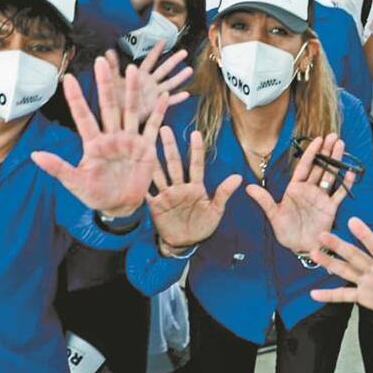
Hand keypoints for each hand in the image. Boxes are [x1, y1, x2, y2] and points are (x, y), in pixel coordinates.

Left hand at [31, 57, 167, 215]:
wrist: (120, 206)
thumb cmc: (95, 195)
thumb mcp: (75, 183)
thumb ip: (58, 168)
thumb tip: (34, 154)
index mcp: (93, 143)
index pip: (83, 116)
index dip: (76, 98)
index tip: (67, 79)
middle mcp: (111, 136)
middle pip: (108, 106)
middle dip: (104, 84)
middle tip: (101, 62)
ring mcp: (129, 140)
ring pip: (130, 110)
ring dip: (131, 91)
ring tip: (133, 70)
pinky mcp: (145, 147)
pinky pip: (152, 126)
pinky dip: (159, 112)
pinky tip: (163, 96)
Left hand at [104, 46, 191, 122]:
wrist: (116, 116)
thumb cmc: (114, 98)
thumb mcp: (113, 80)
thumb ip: (112, 67)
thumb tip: (107, 52)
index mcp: (140, 75)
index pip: (150, 60)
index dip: (156, 50)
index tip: (163, 40)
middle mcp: (150, 83)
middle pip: (164, 69)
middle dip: (174, 60)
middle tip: (184, 52)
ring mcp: (155, 94)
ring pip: (170, 83)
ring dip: (180, 77)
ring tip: (190, 70)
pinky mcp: (157, 105)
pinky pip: (169, 101)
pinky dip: (177, 98)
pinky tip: (186, 94)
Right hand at [147, 128, 241, 252]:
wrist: (185, 243)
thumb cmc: (202, 226)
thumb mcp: (216, 211)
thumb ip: (223, 193)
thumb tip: (239, 177)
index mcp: (196, 187)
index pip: (196, 165)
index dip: (196, 150)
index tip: (196, 133)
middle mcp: (179, 187)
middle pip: (173, 164)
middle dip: (169, 147)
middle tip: (165, 129)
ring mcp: (166, 195)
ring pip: (158, 174)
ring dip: (152, 160)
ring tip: (145, 143)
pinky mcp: (155, 205)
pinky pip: (147, 193)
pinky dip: (140, 183)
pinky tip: (133, 171)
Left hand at [246, 134, 357, 253]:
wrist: (300, 247)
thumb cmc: (286, 232)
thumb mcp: (273, 215)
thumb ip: (264, 200)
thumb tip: (248, 187)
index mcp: (296, 188)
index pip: (305, 166)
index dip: (311, 153)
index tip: (318, 139)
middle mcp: (310, 190)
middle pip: (320, 167)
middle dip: (327, 151)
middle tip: (334, 136)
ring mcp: (321, 198)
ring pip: (331, 175)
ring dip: (336, 161)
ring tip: (342, 146)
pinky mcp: (331, 208)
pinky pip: (340, 193)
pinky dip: (346, 183)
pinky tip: (351, 172)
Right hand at [310, 217, 372, 318]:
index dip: (365, 235)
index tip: (353, 222)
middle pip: (354, 255)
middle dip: (339, 246)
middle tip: (322, 234)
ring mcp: (367, 282)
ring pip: (345, 271)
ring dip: (330, 263)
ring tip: (314, 252)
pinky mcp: (364, 297)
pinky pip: (345, 295)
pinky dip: (330, 295)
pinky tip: (315, 293)